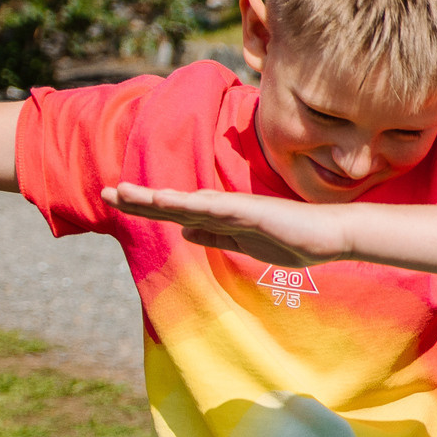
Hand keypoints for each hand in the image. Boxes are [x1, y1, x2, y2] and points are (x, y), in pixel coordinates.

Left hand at [105, 182, 347, 266]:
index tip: (114, 199)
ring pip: (187, 201)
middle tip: (105, 191)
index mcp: (221, 219)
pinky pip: (214, 207)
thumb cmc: (294, 240)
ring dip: (155, 197)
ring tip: (124, 192)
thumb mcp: (245, 245)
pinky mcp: (251, 212)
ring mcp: (236, 208)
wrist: (331, 236)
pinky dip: (189, 203)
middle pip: (174, 202)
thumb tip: (184, 232)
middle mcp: (223, 208)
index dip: (145, 206)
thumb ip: (215, 237)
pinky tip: (167, 200)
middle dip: (138, 198)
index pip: (176, 211)